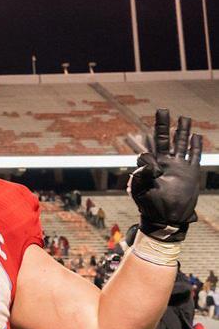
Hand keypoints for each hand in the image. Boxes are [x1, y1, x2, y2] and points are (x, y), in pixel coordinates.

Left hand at [129, 108, 201, 241]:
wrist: (166, 218)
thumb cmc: (149, 205)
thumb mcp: (140, 188)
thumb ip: (141, 174)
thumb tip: (145, 158)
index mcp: (152, 165)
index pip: (148, 147)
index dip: (142, 140)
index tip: (133, 135)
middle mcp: (166, 162)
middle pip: (165, 139)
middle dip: (164, 125)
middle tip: (162, 109)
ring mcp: (179, 167)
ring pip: (182, 144)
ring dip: (183, 131)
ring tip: (184, 117)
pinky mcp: (191, 173)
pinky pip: (194, 156)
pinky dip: (196, 146)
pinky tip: (196, 136)